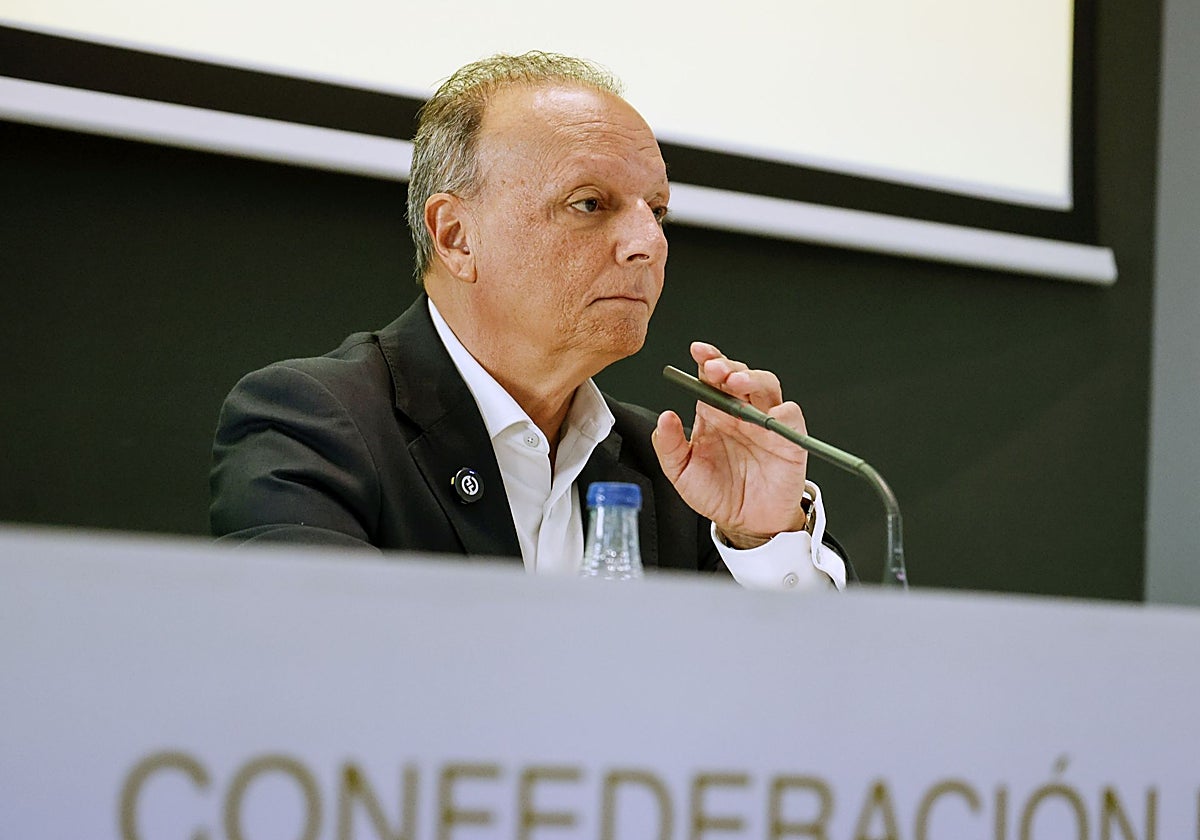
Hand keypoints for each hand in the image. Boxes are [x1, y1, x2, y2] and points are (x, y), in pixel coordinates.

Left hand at [652, 342, 810, 548]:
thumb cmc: (716, 494)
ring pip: (767, 385)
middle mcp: (741, 412)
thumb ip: (670, 446)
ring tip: (736, 383)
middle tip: (715, 369)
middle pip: (740, 374)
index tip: (697, 351)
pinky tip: (767, 415)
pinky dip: (782, 411)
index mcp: (714, 413)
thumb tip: (665, 417)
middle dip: (729, 365)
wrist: (746, 524)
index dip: (708, 359)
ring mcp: (766, 423)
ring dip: (753, 379)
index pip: (712, 376)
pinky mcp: (789, 440)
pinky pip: (791, 416)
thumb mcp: (682, 473)